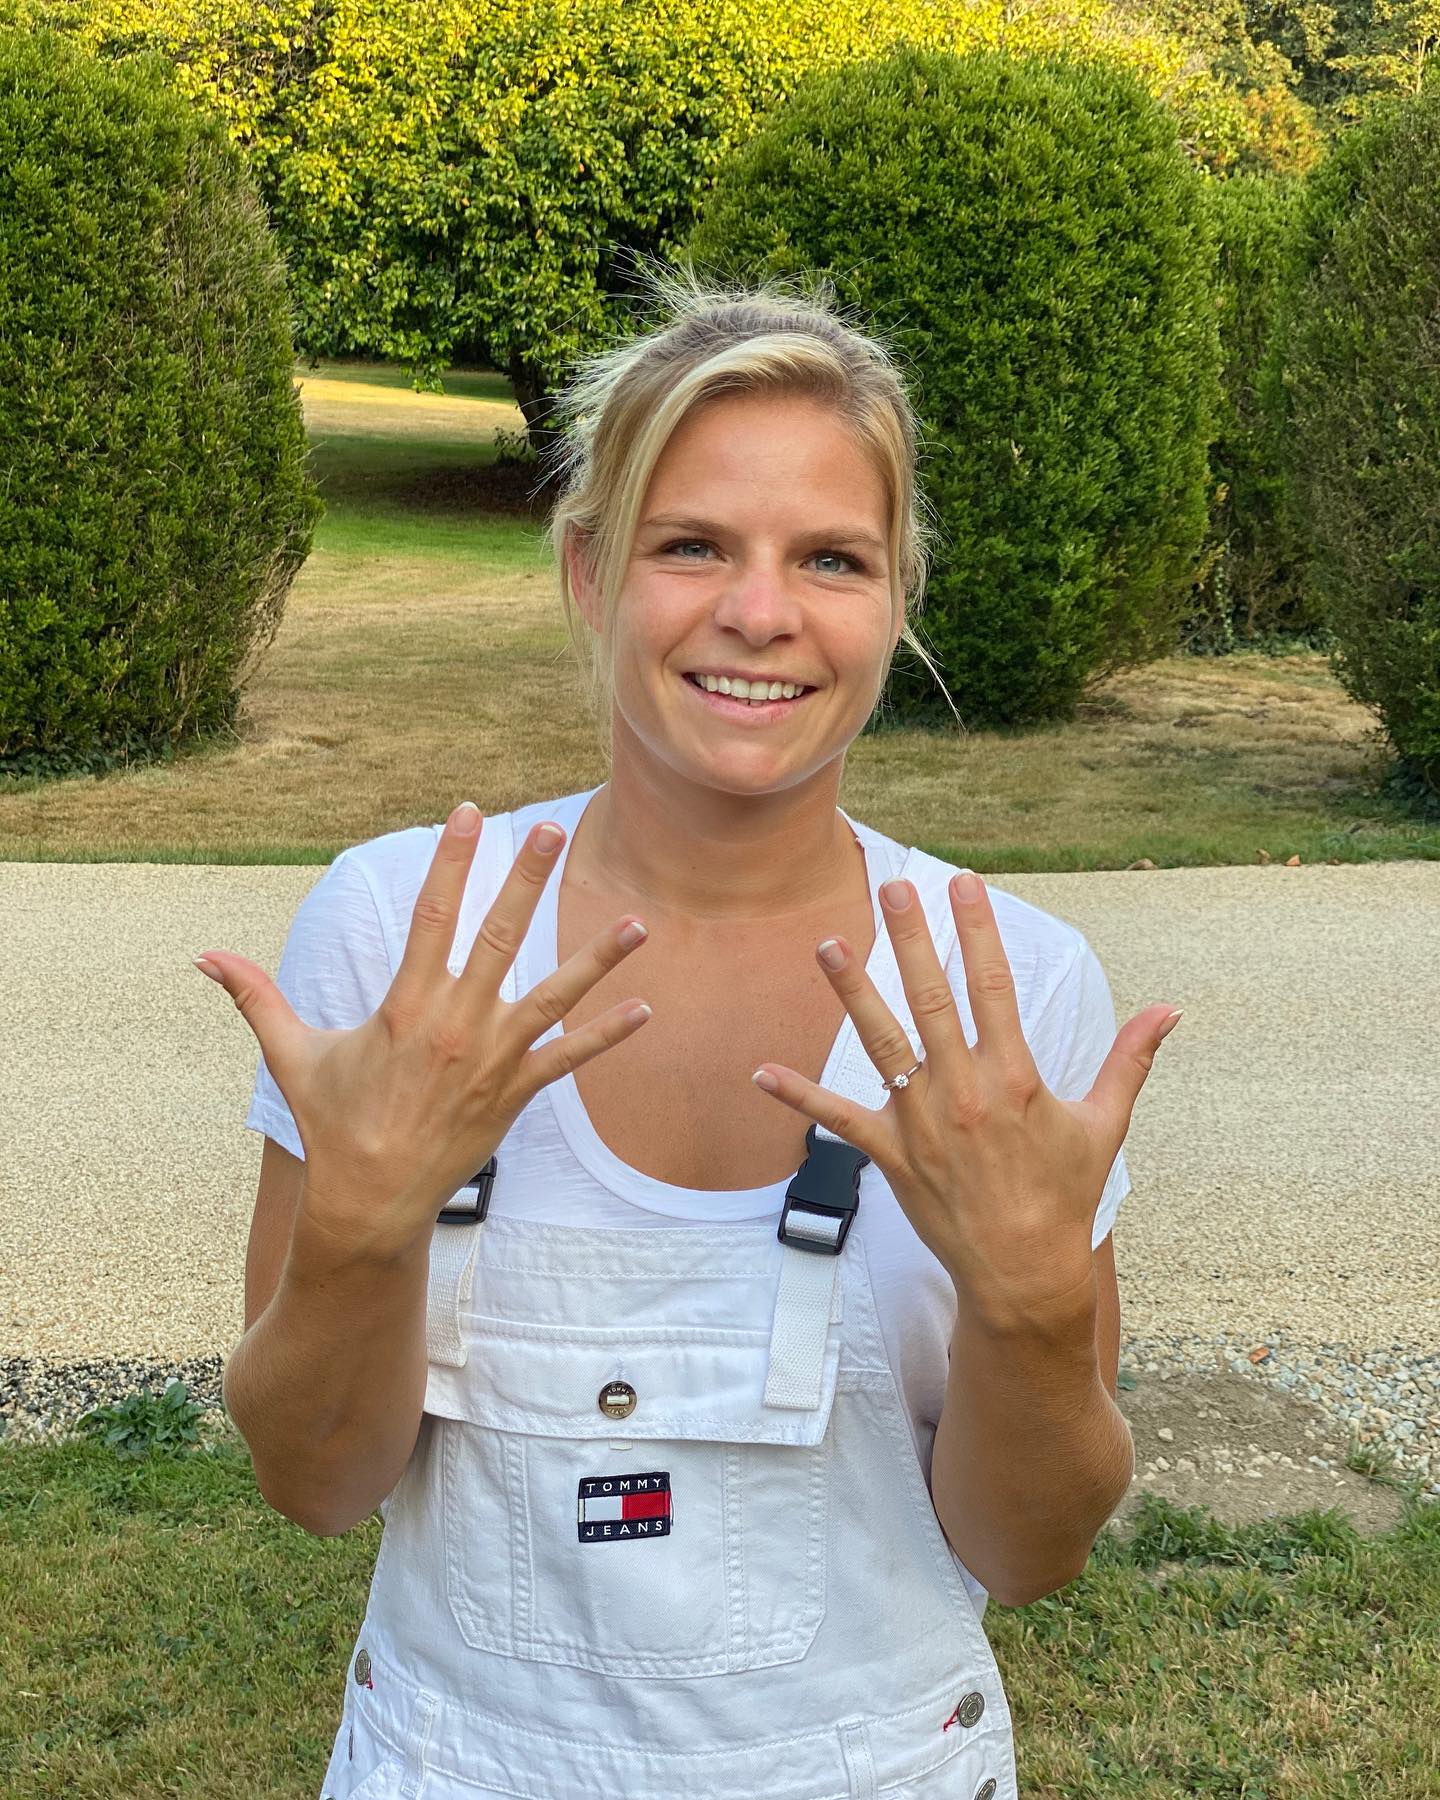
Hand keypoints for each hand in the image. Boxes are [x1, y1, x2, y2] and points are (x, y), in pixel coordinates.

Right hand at [194, 804, 651, 1258]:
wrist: (369, 1201)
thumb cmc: (334, 1122)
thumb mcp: (292, 1054)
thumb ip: (256, 997)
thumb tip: (202, 957)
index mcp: (406, 1004)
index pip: (432, 914)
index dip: (451, 860)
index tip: (468, 813)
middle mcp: (455, 1024)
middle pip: (500, 936)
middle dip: (527, 879)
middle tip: (553, 830)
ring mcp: (492, 1059)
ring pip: (553, 995)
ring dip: (597, 958)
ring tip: (638, 921)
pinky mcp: (516, 1093)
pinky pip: (569, 1060)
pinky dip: (607, 1036)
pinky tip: (645, 1010)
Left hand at [750, 872, 1178, 1321]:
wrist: (1024, 1272)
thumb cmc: (1064, 1196)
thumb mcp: (1104, 1125)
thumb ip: (1129, 1060)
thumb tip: (1169, 1011)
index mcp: (1015, 1078)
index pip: (994, 986)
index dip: (978, 931)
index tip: (966, 884)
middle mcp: (965, 1092)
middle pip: (932, 999)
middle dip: (910, 939)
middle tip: (891, 887)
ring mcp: (923, 1123)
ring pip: (881, 1044)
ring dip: (852, 992)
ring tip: (827, 943)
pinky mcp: (892, 1155)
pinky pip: (839, 1120)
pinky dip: (799, 1097)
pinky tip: (761, 1072)